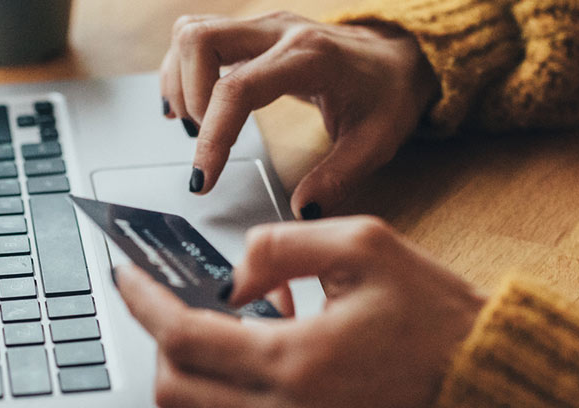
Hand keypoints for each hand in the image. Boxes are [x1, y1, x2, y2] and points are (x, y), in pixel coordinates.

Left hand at [113, 216, 485, 407]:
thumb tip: (231, 275)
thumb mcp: (364, 245)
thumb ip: (280, 245)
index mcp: (297, 360)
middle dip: (159, 339)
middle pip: (176, 389)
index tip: (124, 274)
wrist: (490, 383)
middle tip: (166, 297)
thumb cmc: (436, 313)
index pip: (184, 338)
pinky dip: (243, 379)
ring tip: (240, 313)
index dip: (143, 303)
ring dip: (203, 360)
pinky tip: (278, 340)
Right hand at [160, 12, 435, 218]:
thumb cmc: (387, 95)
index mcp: (310, 57)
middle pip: (200, 41)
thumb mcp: (376, 143)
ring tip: (195, 125)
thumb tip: (301, 210)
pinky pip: (198, 36)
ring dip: (180, 81)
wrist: (398, 58)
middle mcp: (280, 31)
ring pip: (192, 32)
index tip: (203, 178)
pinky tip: (190, 105)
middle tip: (203, 141)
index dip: (213, 135)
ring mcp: (263, 27)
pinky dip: (182, 70)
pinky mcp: (252, 32)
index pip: (238, 88)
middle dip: (188, 97)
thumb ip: (338, 178)